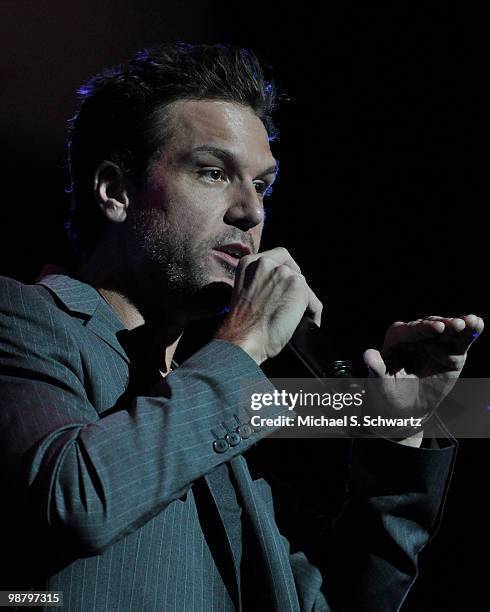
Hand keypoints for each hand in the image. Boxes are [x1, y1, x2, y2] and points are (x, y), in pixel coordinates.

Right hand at [214, 247, 322, 363]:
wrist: (244, 338)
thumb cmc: (242, 325)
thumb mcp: (244, 292)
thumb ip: (259, 281)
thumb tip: (279, 288)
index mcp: (248, 262)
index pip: (277, 257)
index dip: (285, 270)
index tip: (286, 283)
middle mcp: (265, 262)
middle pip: (292, 269)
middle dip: (295, 287)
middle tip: (292, 304)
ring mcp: (283, 272)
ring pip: (303, 286)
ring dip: (303, 302)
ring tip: (297, 318)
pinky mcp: (298, 285)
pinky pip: (314, 301)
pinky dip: (313, 314)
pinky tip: (308, 323)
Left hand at [363, 314, 483, 420]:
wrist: (405, 409)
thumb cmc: (388, 394)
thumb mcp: (379, 385)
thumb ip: (376, 370)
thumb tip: (368, 354)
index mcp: (396, 339)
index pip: (409, 330)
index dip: (422, 328)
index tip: (436, 329)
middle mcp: (416, 336)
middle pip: (429, 326)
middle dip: (443, 324)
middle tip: (456, 325)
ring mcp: (435, 342)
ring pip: (447, 329)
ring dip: (459, 324)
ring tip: (470, 322)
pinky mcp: (452, 351)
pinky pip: (460, 339)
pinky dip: (470, 331)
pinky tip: (477, 324)